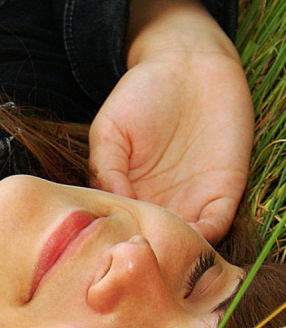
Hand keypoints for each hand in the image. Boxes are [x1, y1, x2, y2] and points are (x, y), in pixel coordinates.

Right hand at [89, 0, 253, 244]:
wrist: (191, 62)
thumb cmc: (143, 92)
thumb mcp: (109, 128)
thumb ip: (104, 169)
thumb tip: (109, 209)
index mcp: (127, 195)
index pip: (121, 234)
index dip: (116, 247)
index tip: (110, 254)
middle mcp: (159, 205)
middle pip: (153, 248)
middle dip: (147, 261)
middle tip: (138, 265)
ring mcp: (192, 203)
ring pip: (184, 246)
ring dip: (176, 256)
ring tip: (163, 258)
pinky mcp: (224, 194)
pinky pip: (216, 226)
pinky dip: (205, 239)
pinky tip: (190, 238)